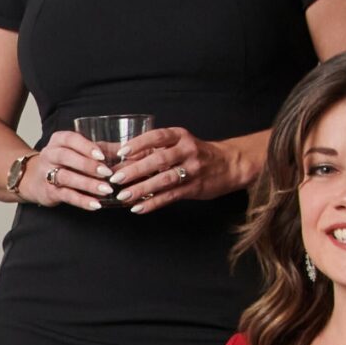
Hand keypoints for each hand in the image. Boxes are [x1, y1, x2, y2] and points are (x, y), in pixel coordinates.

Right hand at [19, 129, 118, 210]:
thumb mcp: (79, 150)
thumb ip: (103, 149)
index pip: (71, 139)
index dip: (86, 147)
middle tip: (107, 173)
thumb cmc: (64, 161)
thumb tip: (127, 149)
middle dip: (88, 165)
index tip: (102, 155)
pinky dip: (82, 200)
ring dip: (87, 184)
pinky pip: (66, 196)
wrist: (33, 178)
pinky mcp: (49, 191)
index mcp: (59, 140)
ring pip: (66, 177)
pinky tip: (95, 204)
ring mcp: (47, 173)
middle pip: (66, 157)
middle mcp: (50, 154)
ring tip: (106, 190)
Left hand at [109, 126, 225, 212]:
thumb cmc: (196, 154)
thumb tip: (121, 160)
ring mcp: (192, 170)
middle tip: (116, 178)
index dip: (138, 144)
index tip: (121, 152)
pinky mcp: (194, 188)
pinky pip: (171, 196)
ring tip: (123, 196)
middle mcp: (187, 150)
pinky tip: (138, 208)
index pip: (157, 136)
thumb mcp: (179, 144)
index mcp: (180, 136)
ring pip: (164, 180)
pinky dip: (153, 203)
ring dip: (142, 189)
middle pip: (159, 160)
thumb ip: (155, 150)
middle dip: (135, 170)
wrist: (229, 164)